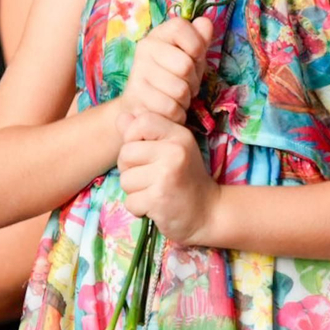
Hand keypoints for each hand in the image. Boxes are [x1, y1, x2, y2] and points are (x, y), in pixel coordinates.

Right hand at [116, 16, 213, 132]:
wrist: (142, 106)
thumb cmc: (172, 77)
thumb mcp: (190, 57)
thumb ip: (200, 39)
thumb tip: (205, 22)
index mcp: (160, 33)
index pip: (181, 27)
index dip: (196, 45)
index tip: (195, 58)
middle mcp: (145, 47)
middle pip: (185, 65)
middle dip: (193, 82)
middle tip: (186, 86)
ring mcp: (138, 71)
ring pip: (179, 90)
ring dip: (185, 100)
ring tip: (177, 98)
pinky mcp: (135, 96)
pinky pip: (170, 108)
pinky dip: (176, 114)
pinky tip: (169, 110)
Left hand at [117, 110, 219, 245]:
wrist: (208, 212)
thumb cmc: (185, 177)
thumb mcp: (172, 148)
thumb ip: (146, 132)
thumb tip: (122, 116)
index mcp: (179, 135)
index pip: (141, 121)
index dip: (132, 136)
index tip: (144, 151)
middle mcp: (174, 151)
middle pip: (126, 152)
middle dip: (129, 168)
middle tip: (149, 177)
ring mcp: (166, 175)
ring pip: (125, 179)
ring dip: (134, 190)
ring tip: (153, 191)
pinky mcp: (158, 199)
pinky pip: (129, 201)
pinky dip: (138, 208)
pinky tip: (154, 205)